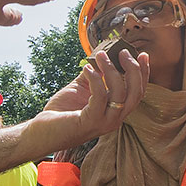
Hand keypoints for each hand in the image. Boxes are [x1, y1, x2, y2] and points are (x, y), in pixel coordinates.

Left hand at [31, 43, 149, 153]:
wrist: (41, 132)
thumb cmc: (61, 113)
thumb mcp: (81, 89)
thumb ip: (95, 76)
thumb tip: (103, 56)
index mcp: (115, 112)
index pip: (137, 93)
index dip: (143, 74)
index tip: (144, 55)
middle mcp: (114, 119)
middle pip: (135, 93)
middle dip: (133, 69)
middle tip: (123, 53)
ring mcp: (104, 122)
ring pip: (120, 93)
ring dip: (111, 70)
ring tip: (100, 56)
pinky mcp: (90, 121)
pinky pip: (100, 97)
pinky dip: (95, 79)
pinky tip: (86, 70)